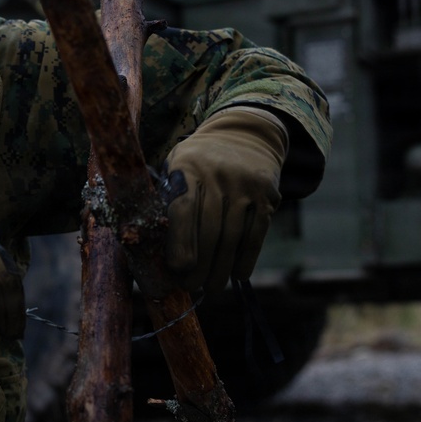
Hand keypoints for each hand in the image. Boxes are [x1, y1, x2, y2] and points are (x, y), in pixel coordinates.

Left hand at [163, 107, 287, 294]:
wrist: (245, 133)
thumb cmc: (199, 159)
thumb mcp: (177, 163)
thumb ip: (167, 196)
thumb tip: (153, 246)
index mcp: (188, 166)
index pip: (183, 208)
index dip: (180, 242)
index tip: (177, 270)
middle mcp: (218, 174)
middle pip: (210, 229)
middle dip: (200, 265)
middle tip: (192, 287)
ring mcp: (245, 184)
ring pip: (233, 235)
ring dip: (222, 268)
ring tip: (212, 288)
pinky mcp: (267, 193)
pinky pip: (257, 232)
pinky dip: (247, 257)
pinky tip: (238, 275)